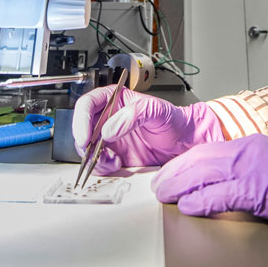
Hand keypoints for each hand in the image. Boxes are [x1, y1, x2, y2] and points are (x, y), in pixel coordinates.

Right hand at [72, 87, 223, 172]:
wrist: (186, 143)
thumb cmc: (175, 120)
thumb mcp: (157, 110)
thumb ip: (134, 114)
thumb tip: (109, 129)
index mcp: (116, 100)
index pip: (88, 104)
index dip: (81, 119)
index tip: (84, 136)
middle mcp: (109, 118)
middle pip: (83, 127)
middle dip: (85, 142)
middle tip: (95, 153)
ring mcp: (111, 138)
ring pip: (88, 148)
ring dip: (94, 157)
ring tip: (111, 160)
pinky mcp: (115, 156)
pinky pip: (99, 163)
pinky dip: (103, 167)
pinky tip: (118, 164)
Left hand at [152, 135, 267, 266]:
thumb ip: (246, 180)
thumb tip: (213, 194)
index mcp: (255, 146)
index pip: (207, 151)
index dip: (183, 164)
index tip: (166, 176)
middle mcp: (252, 149)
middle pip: (199, 157)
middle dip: (174, 172)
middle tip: (155, 187)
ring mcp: (258, 167)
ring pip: (204, 171)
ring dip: (179, 185)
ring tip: (162, 196)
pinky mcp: (264, 189)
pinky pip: (223, 193)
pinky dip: (201, 200)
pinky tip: (188, 207)